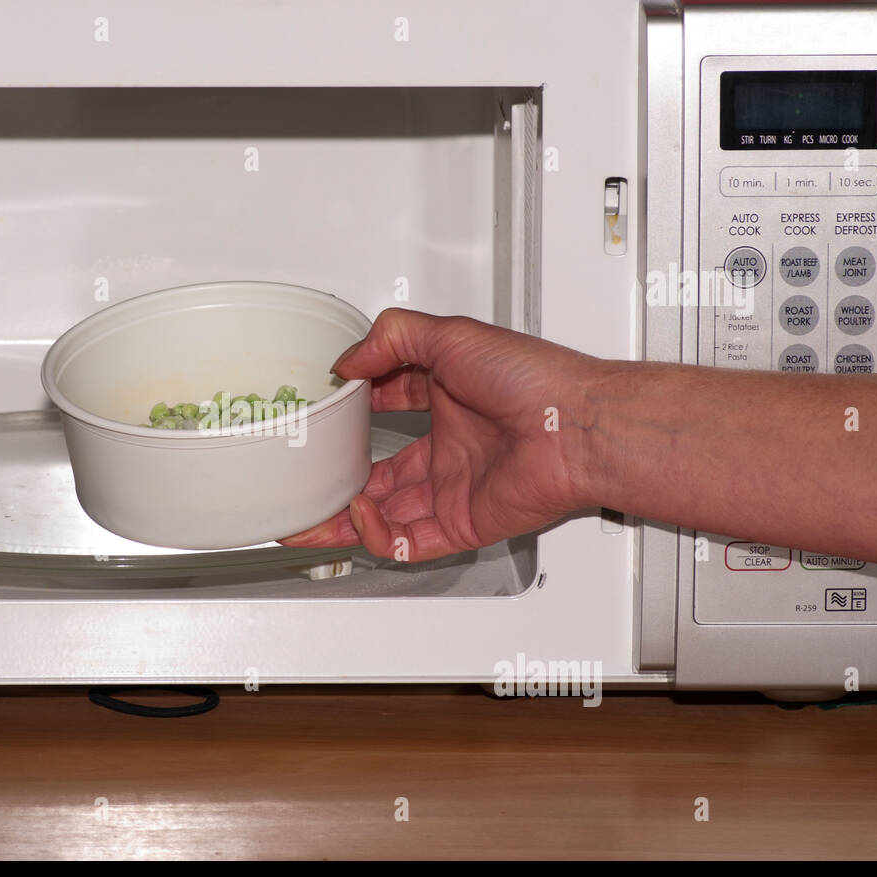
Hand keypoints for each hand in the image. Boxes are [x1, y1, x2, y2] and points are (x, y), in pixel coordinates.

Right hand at [280, 308, 602, 561]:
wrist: (575, 424)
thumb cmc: (532, 379)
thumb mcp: (451, 334)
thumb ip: (392, 338)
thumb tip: (348, 361)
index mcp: (448, 400)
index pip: (389, 406)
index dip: (354, 410)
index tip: (324, 409)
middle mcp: (450, 448)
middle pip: (379, 473)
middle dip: (336, 481)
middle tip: (302, 480)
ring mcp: (453, 489)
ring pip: (384, 515)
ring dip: (342, 518)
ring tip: (307, 515)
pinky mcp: (460, 524)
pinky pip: (406, 541)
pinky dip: (374, 534)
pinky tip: (358, 514)